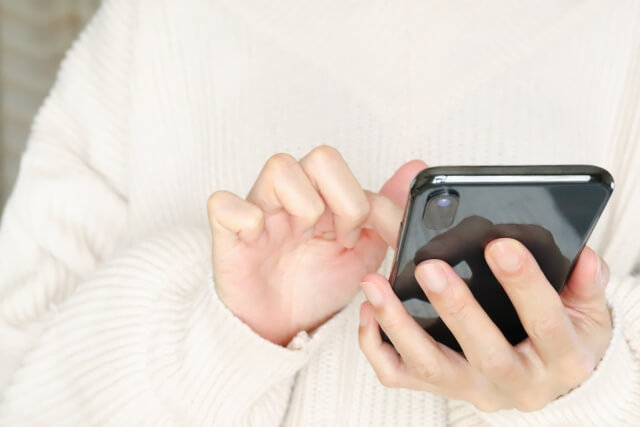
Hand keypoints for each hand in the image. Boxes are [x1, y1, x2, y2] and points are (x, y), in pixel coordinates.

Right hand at [207, 145, 425, 345]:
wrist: (280, 328)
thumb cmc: (316, 285)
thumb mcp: (363, 251)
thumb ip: (386, 210)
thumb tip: (415, 166)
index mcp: (322, 195)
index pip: (353, 169)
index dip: (366, 203)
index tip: (370, 237)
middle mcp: (291, 195)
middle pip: (320, 157)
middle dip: (342, 200)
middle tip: (341, 238)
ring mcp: (258, 210)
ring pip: (280, 168)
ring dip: (304, 207)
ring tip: (306, 240)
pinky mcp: (228, 234)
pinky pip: (224, 204)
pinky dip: (246, 218)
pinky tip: (261, 240)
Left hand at [359, 239, 611, 411]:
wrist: (547, 378)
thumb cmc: (564, 339)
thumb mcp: (587, 312)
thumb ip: (585, 283)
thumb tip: (581, 255)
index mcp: (561, 359)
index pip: (545, 324)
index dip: (525, 285)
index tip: (501, 245)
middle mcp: (517, 383)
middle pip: (484, 353)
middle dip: (456, 308)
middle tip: (430, 267)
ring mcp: (474, 389)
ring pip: (431, 367)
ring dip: (400, 325)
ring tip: (377, 285)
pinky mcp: (441, 388)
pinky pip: (400, 376)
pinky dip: (377, 346)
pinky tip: (369, 312)